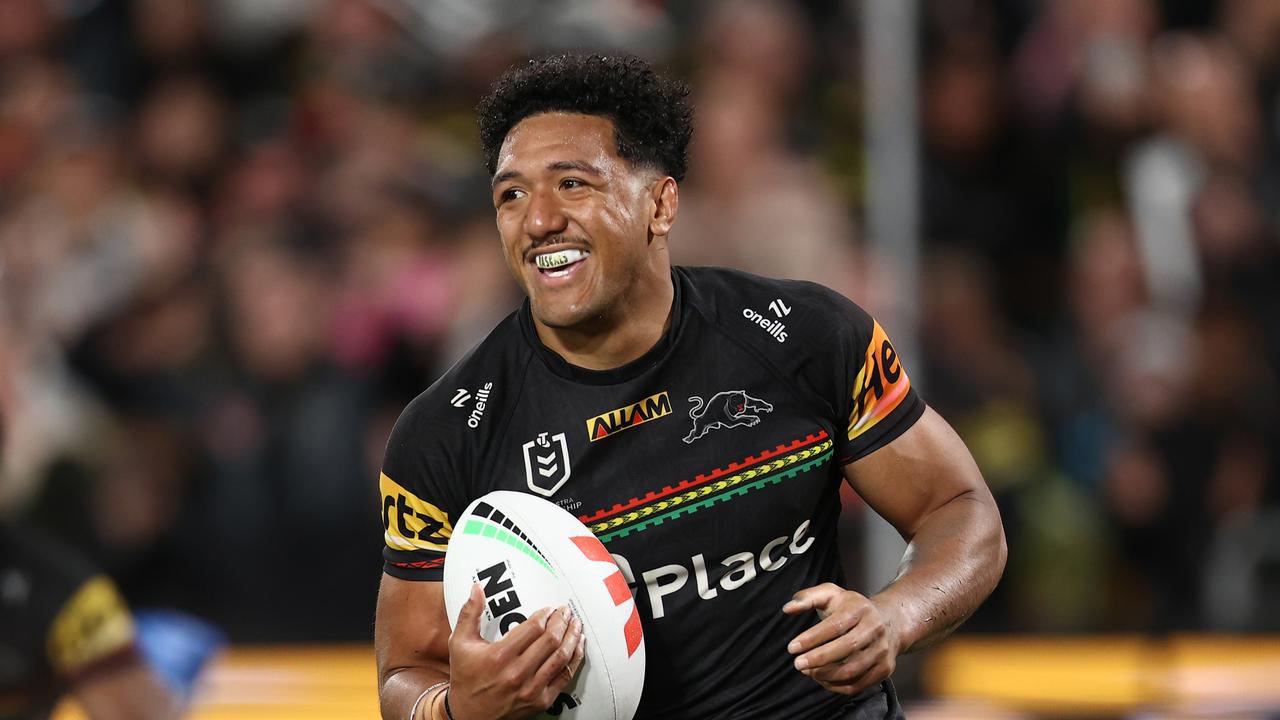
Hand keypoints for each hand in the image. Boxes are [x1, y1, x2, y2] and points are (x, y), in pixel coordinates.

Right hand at [446, 584, 584, 719]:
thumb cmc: (465, 678)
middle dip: (562, 621)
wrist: (469, 716)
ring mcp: (532, 689)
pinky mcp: (541, 701)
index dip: (545, 615)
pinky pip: (565, 676)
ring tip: (576, 624)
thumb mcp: (460, 644)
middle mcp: (517, 673)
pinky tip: (577, 646)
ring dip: (572, 637)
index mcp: (499, 657)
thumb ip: (469, 613)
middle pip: (550, 640)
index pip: (533, 628)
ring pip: (561, 657)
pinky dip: (574, 659)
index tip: (549, 609)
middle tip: (566, 611)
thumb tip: (477, 587)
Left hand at [781, 583, 900, 695]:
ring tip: (808, 671)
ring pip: (852, 670)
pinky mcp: (884, 669)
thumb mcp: (831, 595)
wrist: (890, 621)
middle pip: (846, 648)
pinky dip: (836, 686)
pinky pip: (858, 684)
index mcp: (860, 609)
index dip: (812, 638)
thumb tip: (787, 608)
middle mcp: (875, 629)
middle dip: (818, 658)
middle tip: (797, 663)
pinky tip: (822, 678)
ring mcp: (882, 650)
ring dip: (825, 675)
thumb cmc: (851, 608)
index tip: (792, 647)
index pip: (835, 625)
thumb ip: (807, 598)